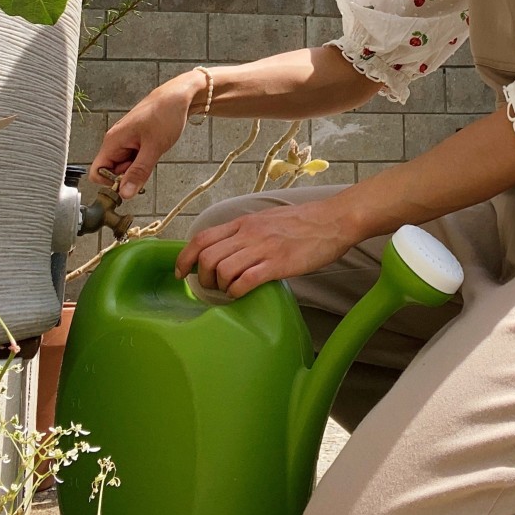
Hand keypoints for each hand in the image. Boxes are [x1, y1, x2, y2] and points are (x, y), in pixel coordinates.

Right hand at [88, 71, 200, 198]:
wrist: (179, 97)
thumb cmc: (165, 113)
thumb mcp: (154, 147)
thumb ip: (138, 172)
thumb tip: (124, 193)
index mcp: (113, 140)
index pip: (97, 172)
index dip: (110, 183)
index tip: (129, 184)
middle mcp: (116, 140)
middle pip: (112, 171)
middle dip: (129, 175)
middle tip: (147, 165)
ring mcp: (126, 140)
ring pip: (125, 165)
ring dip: (139, 167)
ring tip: (153, 153)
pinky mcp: (136, 140)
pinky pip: (135, 157)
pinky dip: (144, 159)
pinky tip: (154, 150)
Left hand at [175, 199, 354, 298]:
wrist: (333, 220)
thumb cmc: (303, 222)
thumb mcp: (267, 220)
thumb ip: (246, 233)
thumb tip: (227, 250)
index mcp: (243, 223)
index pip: (201, 238)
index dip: (184, 258)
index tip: (181, 273)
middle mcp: (248, 234)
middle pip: (207, 257)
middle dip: (202, 278)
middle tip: (211, 287)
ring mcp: (262, 248)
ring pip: (222, 270)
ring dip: (220, 286)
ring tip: (229, 291)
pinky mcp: (278, 264)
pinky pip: (245, 281)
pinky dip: (236, 292)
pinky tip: (242, 294)